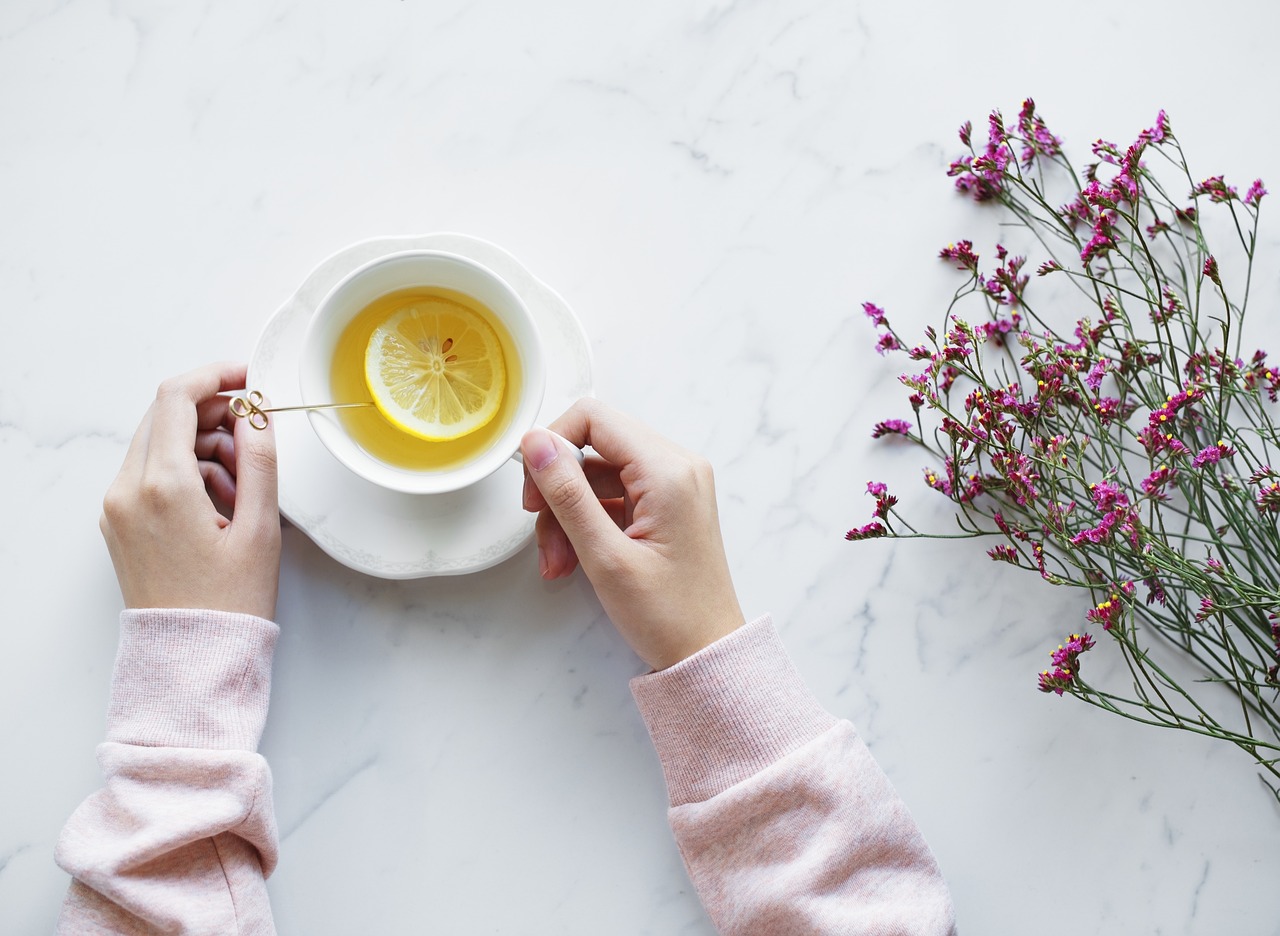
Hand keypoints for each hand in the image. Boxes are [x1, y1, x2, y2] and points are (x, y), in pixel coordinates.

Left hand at [100, 362, 281, 619]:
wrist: (191, 658)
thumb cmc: (229, 603)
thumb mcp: (260, 528)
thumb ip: (260, 460)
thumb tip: (256, 414)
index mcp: (163, 486)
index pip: (177, 398)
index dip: (216, 376)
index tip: (247, 378)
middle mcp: (128, 490)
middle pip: (165, 416)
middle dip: (213, 414)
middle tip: (254, 437)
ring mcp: (117, 507)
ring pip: (159, 443)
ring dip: (203, 445)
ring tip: (243, 486)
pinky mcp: (119, 522)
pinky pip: (150, 473)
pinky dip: (186, 470)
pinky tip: (221, 502)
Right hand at [521, 399, 744, 669]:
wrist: (708, 654)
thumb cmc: (668, 615)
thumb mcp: (605, 556)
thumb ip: (567, 494)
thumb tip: (536, 443)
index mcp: (668, 470)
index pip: (594, 418)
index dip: (552, 445)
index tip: (533, 489)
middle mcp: (677, 466)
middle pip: (593, 446)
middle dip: (558, 490)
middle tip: (541, 534)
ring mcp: (674, 485)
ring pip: (597, 475)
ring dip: (568, 514)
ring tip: (557, 563)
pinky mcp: (667, 505)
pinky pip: (613, 496)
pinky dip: (587, 523)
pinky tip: (574, 560)